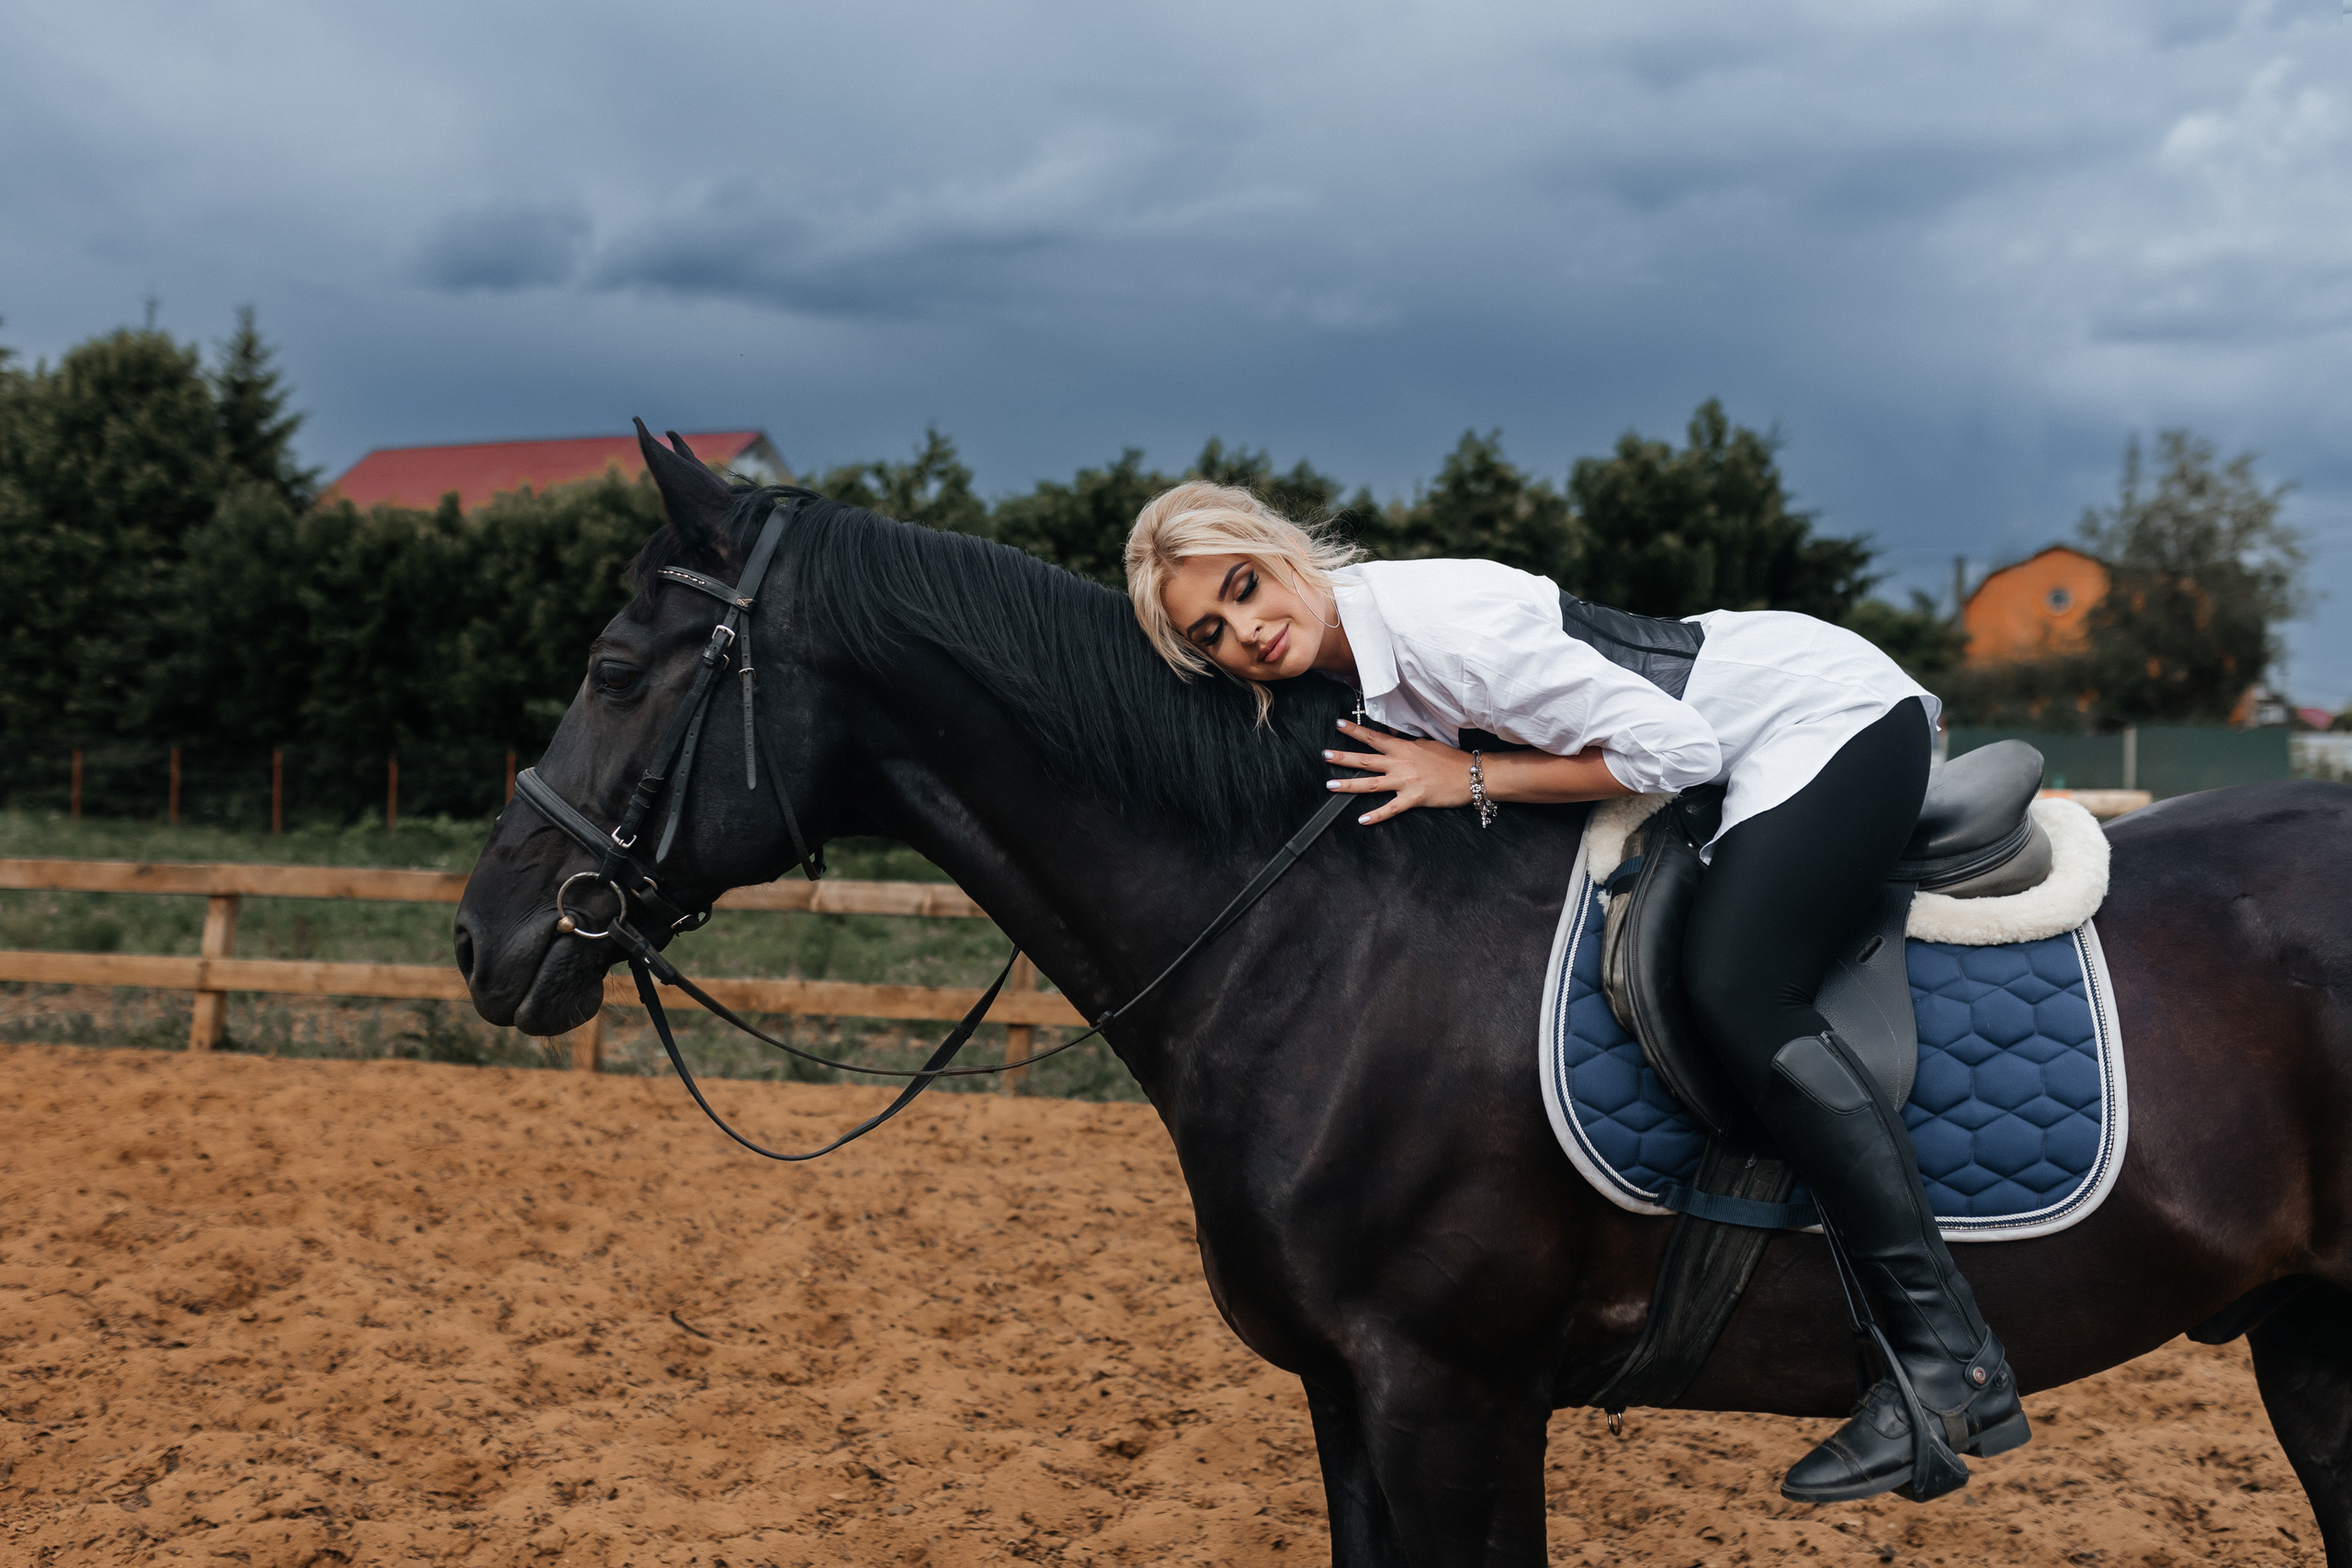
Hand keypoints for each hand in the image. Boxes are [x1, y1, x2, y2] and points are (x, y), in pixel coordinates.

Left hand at [1322, 719, 1473, 825]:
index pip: (1374, 737)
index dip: (1355, 730)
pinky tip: (1362, 820)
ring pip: (1372, 783)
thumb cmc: (1450, 759)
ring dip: (1350, 784)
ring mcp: (1406, 781)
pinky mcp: (1414, 798)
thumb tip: (1393, 737)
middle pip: (1366, 759)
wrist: (1472, 774)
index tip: (1338, 725)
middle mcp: (1401, 763)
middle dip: (1343, 757)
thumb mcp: (1426, 744)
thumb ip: (1407, 743)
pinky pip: (1392, 808)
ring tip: (1331, 785)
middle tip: (1325, 755)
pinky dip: (1377, 815)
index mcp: (1404, 748)